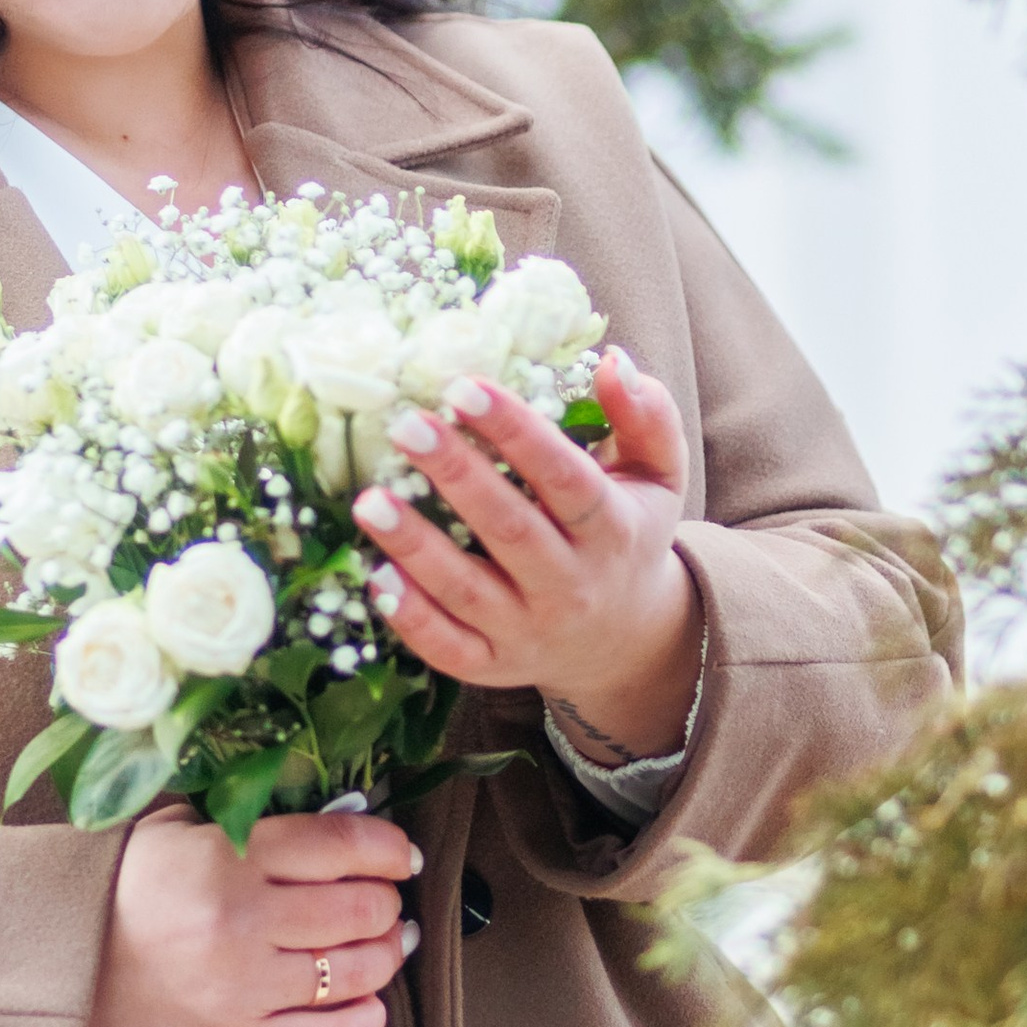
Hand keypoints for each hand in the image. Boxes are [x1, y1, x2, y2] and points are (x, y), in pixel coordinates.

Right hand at [82, 807, 421, 1026]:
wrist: (48, 978)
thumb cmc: (109, 898)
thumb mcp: (167, 834)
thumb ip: (241, 826)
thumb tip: (326, 830)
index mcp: (226, 858)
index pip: (343, 846)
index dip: (388, 848)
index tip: (400, 855)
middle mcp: (244, 923)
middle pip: (362, 909)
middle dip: (385, 902)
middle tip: (382, 902)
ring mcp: (245, 991)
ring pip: (359, 971)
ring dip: (384, 955)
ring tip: (382, 946)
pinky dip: (366, 1018)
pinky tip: (366, 1002)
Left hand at [352, 347, 701, 762]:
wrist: (625, 640)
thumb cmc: (627, 536)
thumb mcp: (657, 477)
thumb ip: (646, 417)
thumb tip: (613, 361)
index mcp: (611, 530)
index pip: (564, 478)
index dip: (516, 433)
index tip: (465, 387)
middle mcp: (572, 585)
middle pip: (510, 530)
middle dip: (456, 475)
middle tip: (406, 426)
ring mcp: (529, 630)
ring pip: (468, 591)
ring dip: (415, 547)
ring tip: (369, 500)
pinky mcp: (492, 665)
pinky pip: (449, 649)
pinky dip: (411, 620)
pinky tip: (375, 577)